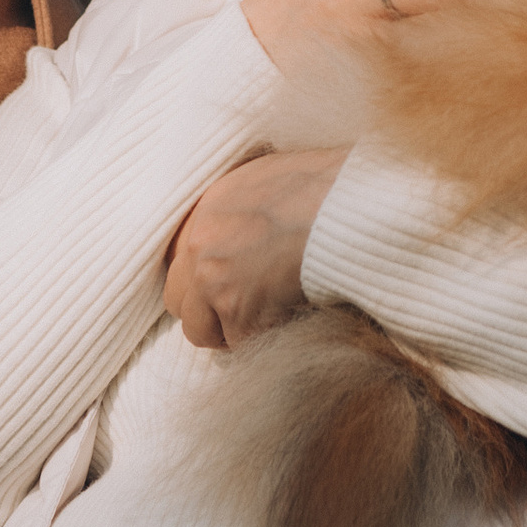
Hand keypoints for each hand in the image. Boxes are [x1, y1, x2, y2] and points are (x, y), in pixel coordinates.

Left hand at [166, 147, 347, 348]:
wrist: (349, 206)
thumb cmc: (327, 189)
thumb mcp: (270, 181)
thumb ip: (242, 212)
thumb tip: (244, 238)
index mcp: (207, 207)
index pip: (179, 259)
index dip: (201, 280)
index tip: (223, 288)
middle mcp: (199, 243)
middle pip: (176, 299)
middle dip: (206, 312)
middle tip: (242, 312)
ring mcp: (213, 279)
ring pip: (199, 331)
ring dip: (229, 333)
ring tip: (266, 321)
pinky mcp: (237, 310)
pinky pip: (240, 345)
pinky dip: (264, 340)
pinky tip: (290, 320)